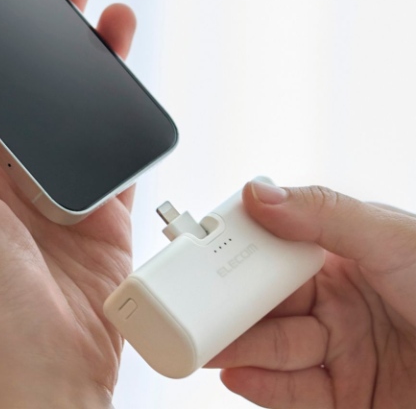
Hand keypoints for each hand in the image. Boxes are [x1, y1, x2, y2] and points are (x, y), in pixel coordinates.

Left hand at [0, 0, 135, 408]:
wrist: (53, 378)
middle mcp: (16, 175)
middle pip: (38, 93)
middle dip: (54, 40)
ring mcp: (63, 192)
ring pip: (83, 115)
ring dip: (97, 71)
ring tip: (113, 24)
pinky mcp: (104, 211)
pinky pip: (118, 156)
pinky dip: (127, 124)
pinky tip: (134, 90)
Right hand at [207, 181, 415, 407]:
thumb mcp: (390, 236)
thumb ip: (322, 213)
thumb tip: (258, 192)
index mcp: (339, 256)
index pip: (272, 251)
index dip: (235, 253)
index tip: (199, 254)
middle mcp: (336, 301)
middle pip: (266, 303)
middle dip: (229, 306)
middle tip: (190, 307)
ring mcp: (342, 350)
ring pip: (275, 348)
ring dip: (240, 348)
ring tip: (207, 347)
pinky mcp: (349, 397)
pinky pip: (296, 393)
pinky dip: (265, 387)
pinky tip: (239, 376)